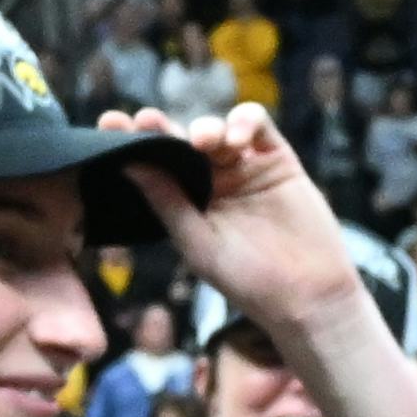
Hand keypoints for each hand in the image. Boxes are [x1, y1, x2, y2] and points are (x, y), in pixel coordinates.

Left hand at [144, 111, 369, 345]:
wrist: (306, 296)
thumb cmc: (248, 281)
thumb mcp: (198, 243)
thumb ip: (166, 202)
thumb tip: (127, 164)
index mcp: (186, 202)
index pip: (153, 165)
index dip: (132, 142)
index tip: (109, 125)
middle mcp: (212, 181)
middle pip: (181, 141)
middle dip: (161, 127)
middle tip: (144, 120)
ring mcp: (245, 168)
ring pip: (217, 129)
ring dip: (206, 128)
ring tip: (205, 142)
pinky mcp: (278, 159)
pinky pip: (258, 126)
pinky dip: (244, 122)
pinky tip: (237, 139)